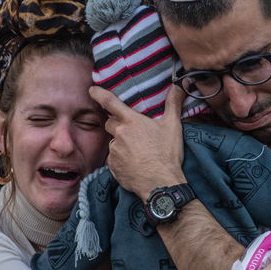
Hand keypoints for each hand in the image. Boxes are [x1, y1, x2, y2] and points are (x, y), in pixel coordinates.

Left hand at [90, 83, 185, 197]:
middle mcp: (119, 134)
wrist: (160, 183)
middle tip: (133, 131)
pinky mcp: (112, 166)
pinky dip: (120, 159)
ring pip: (113, 142)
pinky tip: (134, 163)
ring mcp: (114, 151)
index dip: (99, 94)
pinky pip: (113, 158)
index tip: (92, 90)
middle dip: (117, 124)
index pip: (110, 102)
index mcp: (131, 122)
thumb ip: (173, 104)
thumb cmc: (167, 154)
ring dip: (121, 143)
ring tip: (138, 151)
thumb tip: (179, 86)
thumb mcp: (173, 126)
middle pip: (110, 123)